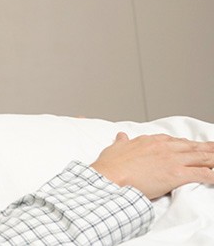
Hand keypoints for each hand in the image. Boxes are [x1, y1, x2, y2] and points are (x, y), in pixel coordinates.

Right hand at [91, 132, 213, 199]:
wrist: (110, 176)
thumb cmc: (110, 166)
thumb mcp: (114, 149)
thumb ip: (122, 142)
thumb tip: (122, 136)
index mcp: (149, 141)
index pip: (173, 141)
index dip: (185, 144)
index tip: (192, 146)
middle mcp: (164, 147)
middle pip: (192, 146)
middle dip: (207, 148)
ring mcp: (172, 159)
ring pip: (201, 157)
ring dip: (213, 158)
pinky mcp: (177, 174)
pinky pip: (202, 173)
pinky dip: (212, 174)